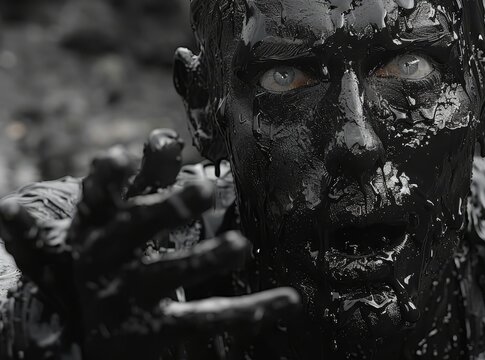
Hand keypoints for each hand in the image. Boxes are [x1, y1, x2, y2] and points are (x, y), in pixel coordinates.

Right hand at [0, 129, 299, 359]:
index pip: (101, 193)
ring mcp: (131, 294)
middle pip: (136, 226)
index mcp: (98, 222)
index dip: (109, 175)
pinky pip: (208, 319)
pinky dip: (252, 311)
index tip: (132, 153)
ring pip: (171, 274)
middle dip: (169, 207)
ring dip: (206, 258)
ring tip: (240, 245)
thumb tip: (167, 136)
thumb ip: (150, 176)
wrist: (94, 329)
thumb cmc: (117, 252)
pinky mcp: (157, 330)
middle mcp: (107, 256)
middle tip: (205, 188)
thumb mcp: (123, 215)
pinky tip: (290, 300)